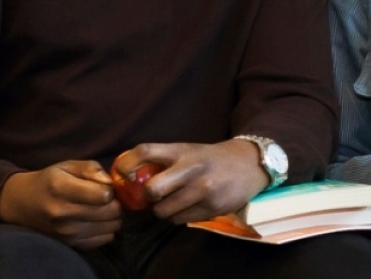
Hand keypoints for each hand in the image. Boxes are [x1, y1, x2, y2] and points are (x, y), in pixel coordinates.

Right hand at [0, 159, 121, 248]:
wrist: (22, 204)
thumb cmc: (48, 181)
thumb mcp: (67, 166)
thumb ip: (91, 169)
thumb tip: (111, 182)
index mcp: (61, 189)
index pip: (103, 195)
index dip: (110, 189)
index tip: (104, 187)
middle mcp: (63, 213)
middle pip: (111, 212)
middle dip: (115, 203)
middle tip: (106, 199)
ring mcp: (67, 233)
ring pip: (111, 227)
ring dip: (112, 217)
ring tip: (101, 209)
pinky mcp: (71, 244)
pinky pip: (105, 239)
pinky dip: (106, 229)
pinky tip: (96, 221)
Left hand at [114, 138, 269, 224]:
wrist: (248, 164)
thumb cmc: (209, 159)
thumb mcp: (187, 151)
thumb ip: (162, 161)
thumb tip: (128, 178)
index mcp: (182, 150)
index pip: (145, 151)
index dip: (127, 164)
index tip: (122, 174)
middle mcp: (191, 168)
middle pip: (152, 189)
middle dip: (148, 197)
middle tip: (154, 196)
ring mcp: (203, 189)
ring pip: (164, 211)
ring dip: (163, 210)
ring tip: (174, 201)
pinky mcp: (212, 207)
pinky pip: (180, 220)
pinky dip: (178, 216)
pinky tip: (189, 206)